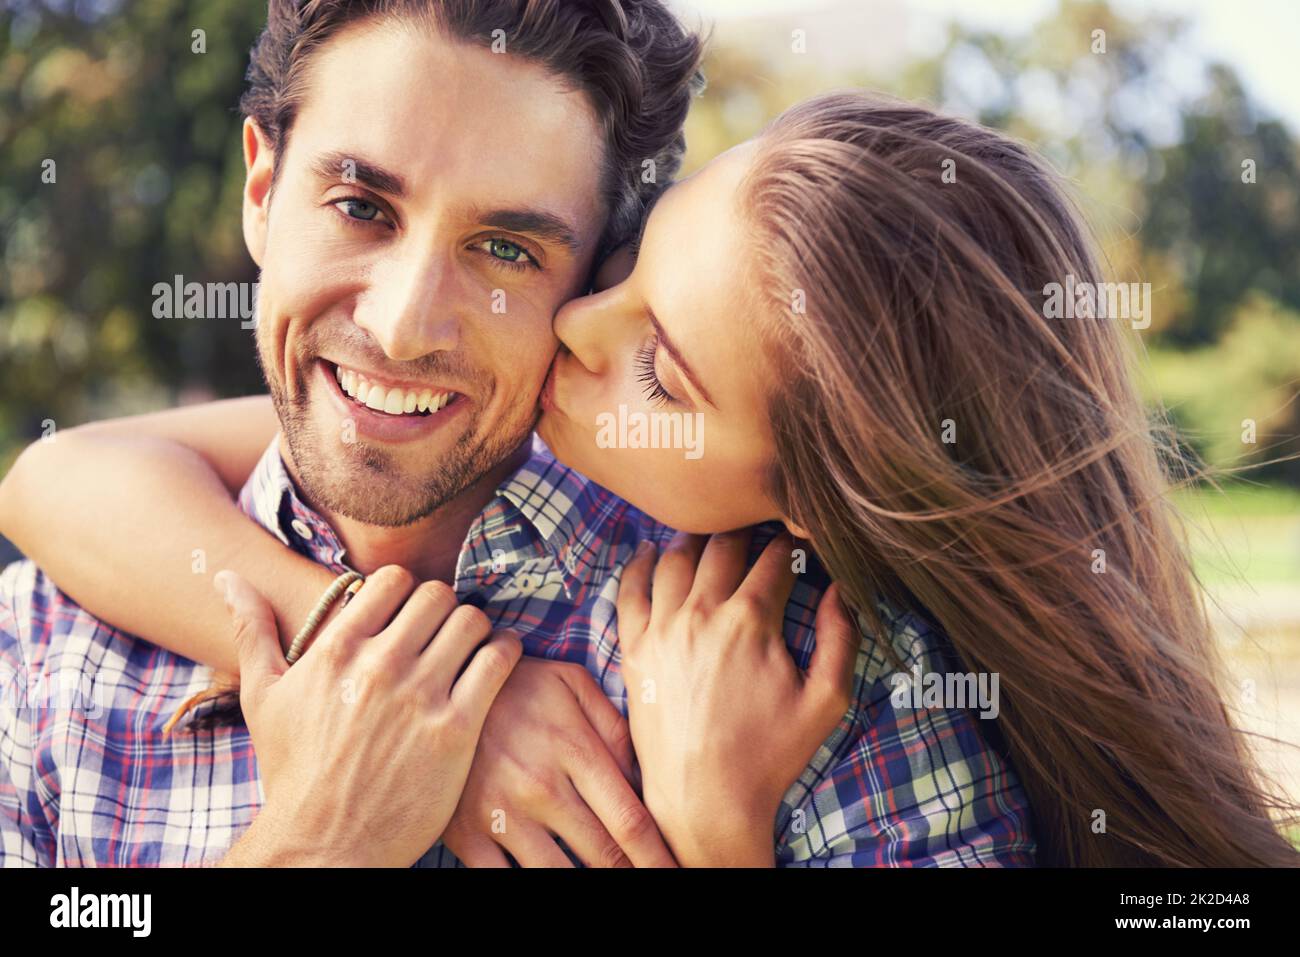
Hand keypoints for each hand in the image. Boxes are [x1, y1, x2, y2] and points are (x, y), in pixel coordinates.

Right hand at [216, 566, 520, 866]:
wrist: (322, 844)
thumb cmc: (293, 771)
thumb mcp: (262, 697)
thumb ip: (251, 629)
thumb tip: (225, 575)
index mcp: (336, 650)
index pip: (393, 579)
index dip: (407, 590)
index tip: (410, 612)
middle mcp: (379, 666)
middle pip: (438, 594)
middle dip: (444, 607)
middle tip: (444, 630)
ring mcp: (419, 696)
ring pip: (471, 620)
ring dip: (475, 628)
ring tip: (471, 646)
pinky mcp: (456, 728)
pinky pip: (496, 661)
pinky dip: (504, 652)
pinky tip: (496, 661)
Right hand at [440, 657, 675, 867]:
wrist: (437, 682)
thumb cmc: (515, 684)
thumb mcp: (569, 683)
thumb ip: (613, 725)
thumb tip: (644, 775)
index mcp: (572, 750)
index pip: (630, 820)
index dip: (659, 856)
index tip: (678, 871)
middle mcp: (540, 788)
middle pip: (603, 856)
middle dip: (632, 874)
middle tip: (653, 881)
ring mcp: (500, 814)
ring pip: (556, 877)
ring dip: (585, 885)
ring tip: (604, 882)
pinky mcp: (465, 833)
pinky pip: (501, 880)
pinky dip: (527, 887)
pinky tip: (545, 881)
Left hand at [616, 530, 858, 866]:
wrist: (705, 799)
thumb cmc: (769, 755)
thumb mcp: (826, 701)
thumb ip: (841, 638)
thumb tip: (842, 589)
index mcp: (751, 620)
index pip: (774, 557)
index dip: (790, 544)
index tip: (796, 542)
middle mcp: (702, 613)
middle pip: (723, 545)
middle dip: (744, 531)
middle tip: (755, 531)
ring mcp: (662, 628)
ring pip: (676, 557)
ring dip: (697, 540)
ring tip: (711, 538)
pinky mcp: (634, 648)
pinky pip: (630, 589)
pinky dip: (641, 564)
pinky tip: (653, 553)